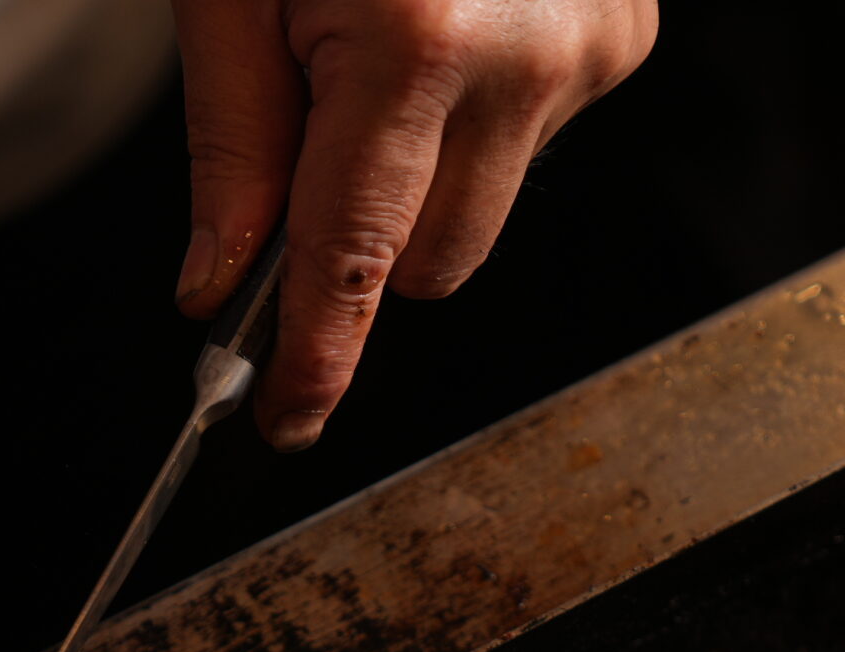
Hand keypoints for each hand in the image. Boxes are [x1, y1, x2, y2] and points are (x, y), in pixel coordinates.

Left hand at [171, 0, 655, 449]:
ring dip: (421, 175)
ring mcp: (590, 52)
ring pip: (482, 213)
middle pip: (430, 264)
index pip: (355, 258)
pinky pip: (533, 141)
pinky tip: (451, 22)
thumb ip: (233, 141)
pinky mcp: (623, 38)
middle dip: (360, 244)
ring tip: (383, 44)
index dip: (317, 356)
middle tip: (309, 128)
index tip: (285, 419)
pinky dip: (479, 114)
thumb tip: (221, 282)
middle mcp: (525, 60)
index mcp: (415, 41)